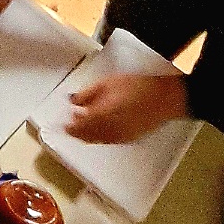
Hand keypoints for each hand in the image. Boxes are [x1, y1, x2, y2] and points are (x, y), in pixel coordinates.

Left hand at [66, 72, 189, 143]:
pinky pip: (106, 141)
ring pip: (95, 140)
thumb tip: (73, 101)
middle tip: (68, 124)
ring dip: (85, 134)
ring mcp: (119, 137)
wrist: (164, 99)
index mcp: (102, 116)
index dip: (67, 126)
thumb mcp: (109, 83)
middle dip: (75, 131)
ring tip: (81, 123)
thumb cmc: (138, 87)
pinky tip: (98, 126)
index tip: (58, 123)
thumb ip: (88, 93)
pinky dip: (97, 136)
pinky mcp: (127, 139)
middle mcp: (109, 131)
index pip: (78, 126)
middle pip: (85, 136)